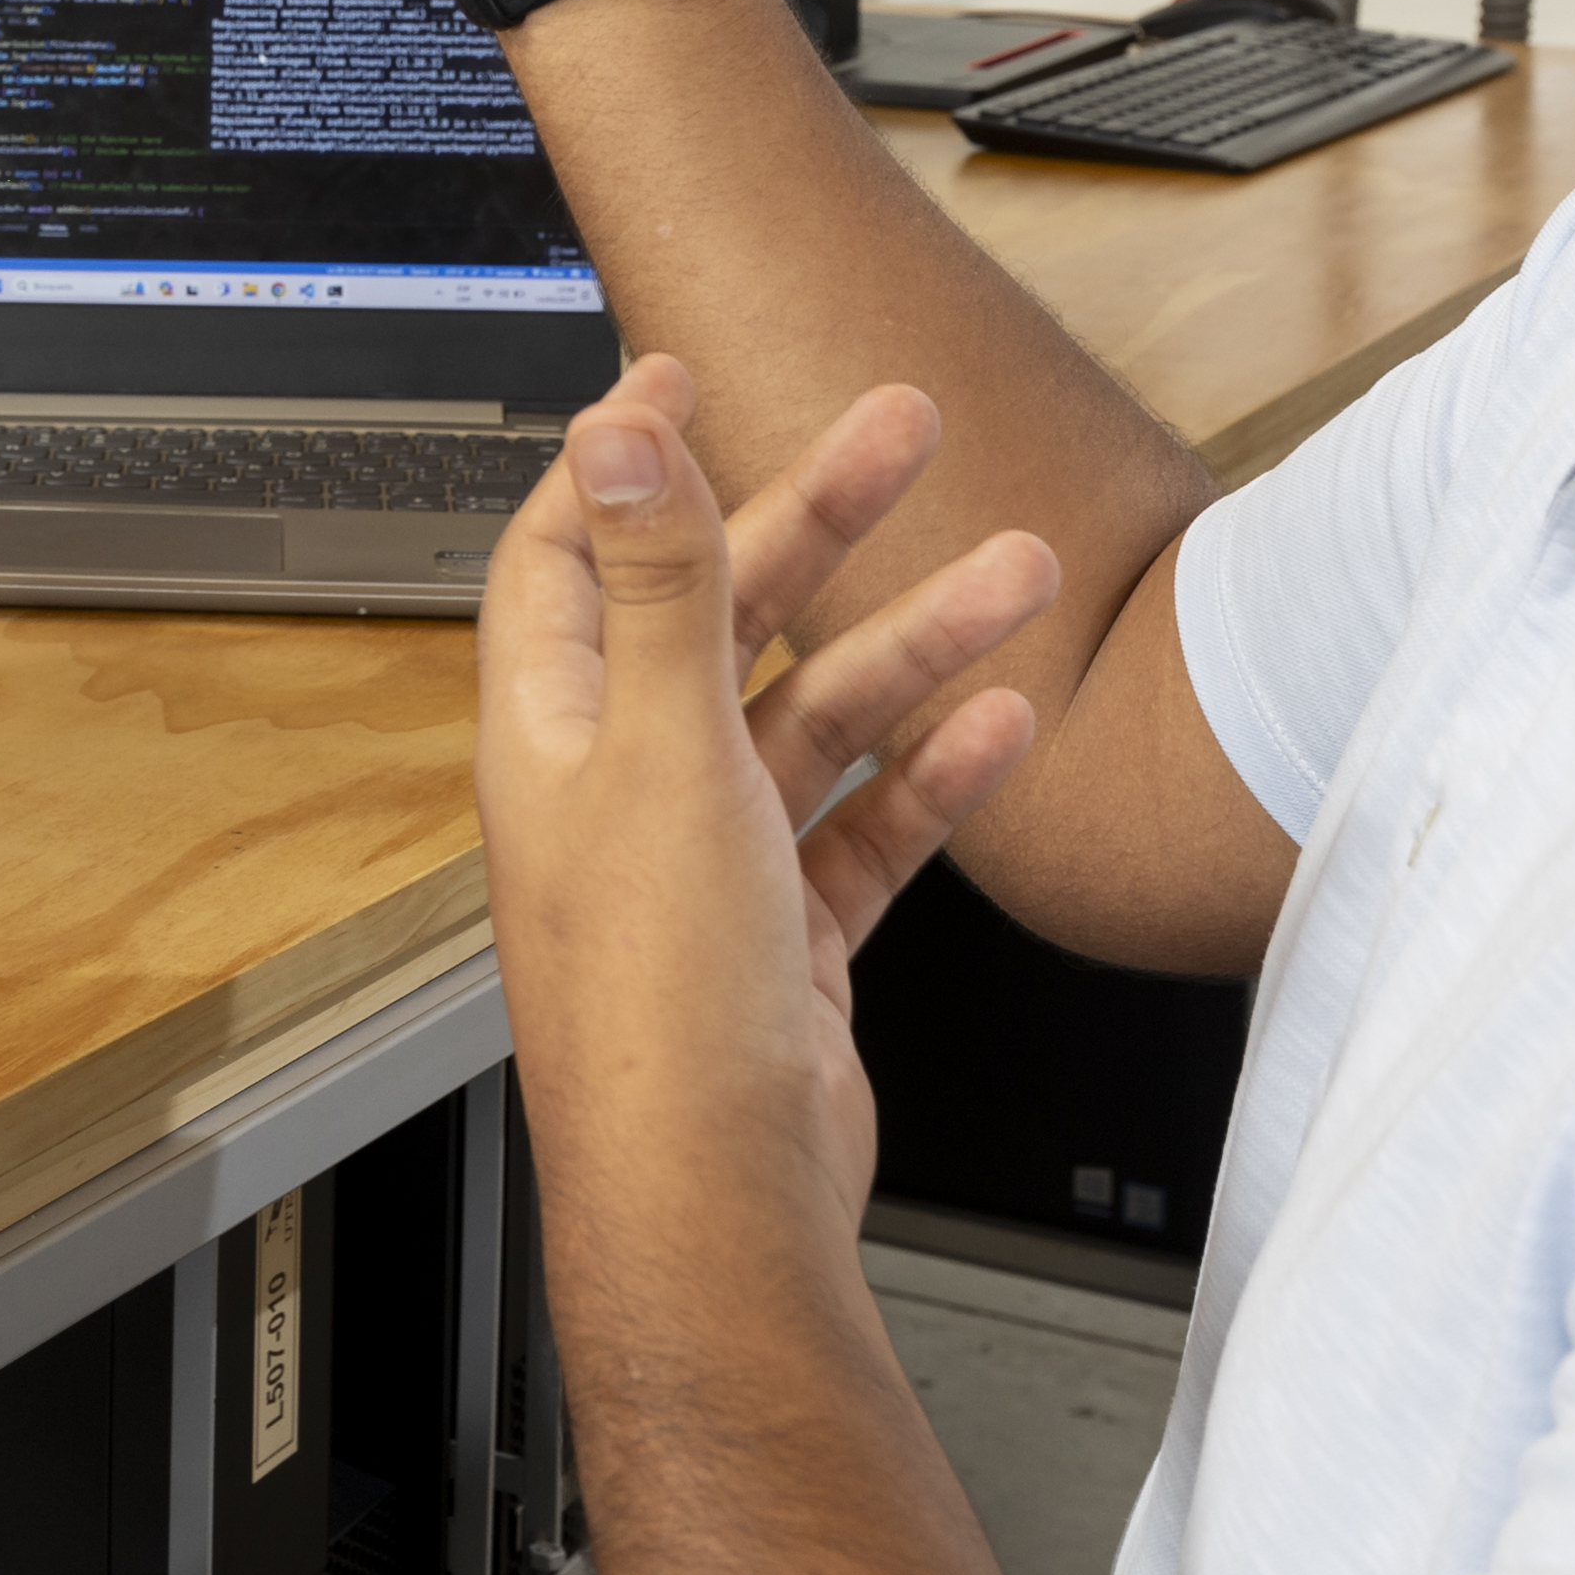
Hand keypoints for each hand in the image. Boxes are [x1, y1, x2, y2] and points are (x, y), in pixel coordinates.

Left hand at [478, 355, 1057, 1223]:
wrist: (720, 1200)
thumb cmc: (657, 1003)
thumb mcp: (662, 748)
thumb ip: (656, 586)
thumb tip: (610, 437)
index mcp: (553, 732)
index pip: (570, 555)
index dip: (625, 462)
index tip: (680, 375)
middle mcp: (618, 788)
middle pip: (717, 613)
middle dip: (815, 517)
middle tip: (905, 430)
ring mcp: (703, 865)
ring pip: (811, 717)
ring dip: (910, 642)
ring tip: (1021, 571)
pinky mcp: (782, 937)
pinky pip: (863, 828)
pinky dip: (928, 776)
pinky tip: (997, 729)